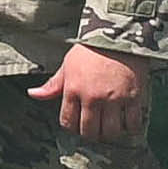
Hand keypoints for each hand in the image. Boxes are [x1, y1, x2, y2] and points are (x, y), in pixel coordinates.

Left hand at [29, 45, 150, 144]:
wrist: (118, 34)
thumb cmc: (90, 50)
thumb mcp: (67, 65)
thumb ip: (52, 85)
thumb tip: (33, 94)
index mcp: (73, 89)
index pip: (68, 122)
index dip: (72, 127)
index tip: (78, 125)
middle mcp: (92, 97)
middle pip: (89, 131)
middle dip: (90, 134)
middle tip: (95, 129)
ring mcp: (114, 98)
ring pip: (110, 132)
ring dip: (109, 134)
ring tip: (110, 128)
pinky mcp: (134, 97)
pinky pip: (132, 124)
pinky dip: (130, 128)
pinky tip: (127, 124)